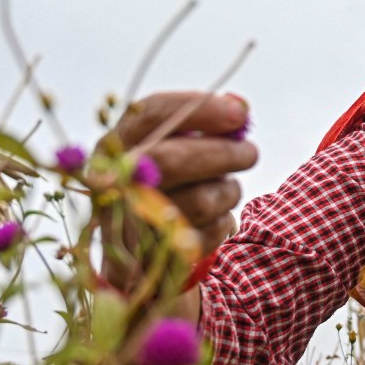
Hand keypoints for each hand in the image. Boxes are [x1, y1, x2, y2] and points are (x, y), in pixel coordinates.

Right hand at [97, 91, 256, 293]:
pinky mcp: (153, 258)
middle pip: (172, 159)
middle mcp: (114, 181)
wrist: (137, 248)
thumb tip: (241, 106)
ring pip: (200, 200)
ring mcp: (131, 224)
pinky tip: (212, 216)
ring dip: (227, 190)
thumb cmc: (164, 180)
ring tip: (226, 187)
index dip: (199, 108)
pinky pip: (209, 233)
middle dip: (222, 153)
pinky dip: (222, 221)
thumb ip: (203, 122)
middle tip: (250, 152)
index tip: (240, 113)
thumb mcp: (171, 145)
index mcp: (114, 144)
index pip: (151, 113)